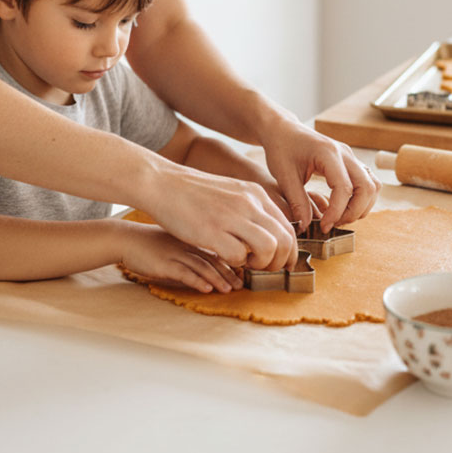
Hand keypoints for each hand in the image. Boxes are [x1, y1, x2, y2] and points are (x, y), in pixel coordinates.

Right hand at [120, 224, 243, 293]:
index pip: (216, 249)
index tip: (240, 274)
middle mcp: (186, 244)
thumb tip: (204, 265)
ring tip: (229, 290)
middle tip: (240, 285)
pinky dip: (198, 281)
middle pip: (213, 259)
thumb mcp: (173, 240)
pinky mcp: (164, 263)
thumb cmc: (147, 242)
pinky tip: (207, 289)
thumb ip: (189, 250)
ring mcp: (175, 253)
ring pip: (202, 266)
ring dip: (218, 279)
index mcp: (190, 238)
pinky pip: (184, 273)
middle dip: (229, 273)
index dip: (230, 262)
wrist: (125, 239)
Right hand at [144, 166, 297, 270]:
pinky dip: (237, 264)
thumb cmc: (194, 192)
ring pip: (268, 248)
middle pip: (284, 240)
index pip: (288, 227)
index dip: (289, 251)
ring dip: (261, 264)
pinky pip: (238, 256)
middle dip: (280, 261)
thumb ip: (251, 208)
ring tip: (247, 265)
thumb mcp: (232, 191)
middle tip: (265, 269)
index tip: (281, 263)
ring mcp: (231, 216)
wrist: (163, 183)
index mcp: (255, 194)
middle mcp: (248, 203)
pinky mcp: (211, 231)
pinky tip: (226, 259)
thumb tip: (269, 231)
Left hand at [259, 117, 380, 231]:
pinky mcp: (351, 162)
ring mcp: (351, 157)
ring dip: (361, 206)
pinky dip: (361, 199)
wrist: (284, 130)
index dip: (337, 212)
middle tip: (333, 224)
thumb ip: (297, 202)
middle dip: (353, 212)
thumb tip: (307, 226)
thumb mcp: (284, 176)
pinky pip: (368, 183)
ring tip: (339, 217)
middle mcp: (345, 154)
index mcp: (328, 153)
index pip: (344, 188)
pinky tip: (343, 207)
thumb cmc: (282, 148)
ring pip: (372, 186)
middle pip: (366, 188)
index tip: (324, 226)